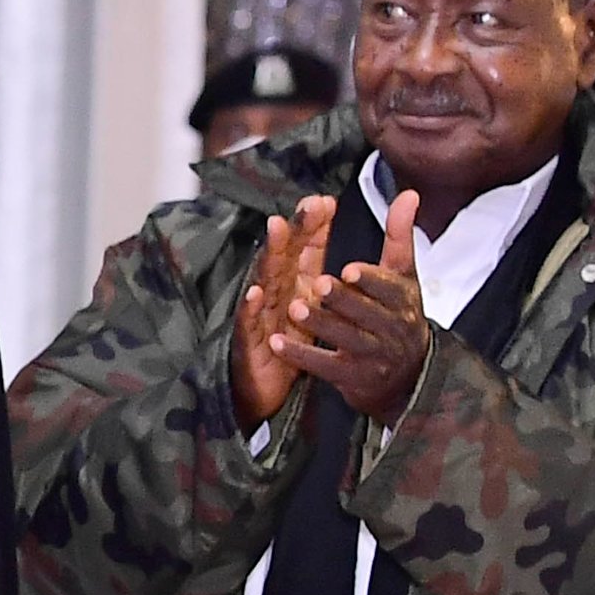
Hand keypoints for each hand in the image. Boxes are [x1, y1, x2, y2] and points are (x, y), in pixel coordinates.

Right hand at [231, 198, 335, 430]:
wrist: (265, 393)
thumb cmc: (288, 348)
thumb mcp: (315, 312)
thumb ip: (330, 281)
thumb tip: (346, 255)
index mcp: (294, 287)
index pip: (304, 251)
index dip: (314, 226)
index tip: (327, 201)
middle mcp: (276, 296)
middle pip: (285, 256)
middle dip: (296, 228)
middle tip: (307, 204)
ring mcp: (259, 317)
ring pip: (265, 280)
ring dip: (271, 254)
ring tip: (277, 229)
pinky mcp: (248, 343)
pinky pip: (249, 324)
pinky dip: (250, 308)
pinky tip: (255, 293)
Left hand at [279, 189, 428, 422]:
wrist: (408, 376)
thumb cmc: (398, 313)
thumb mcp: (403, 276)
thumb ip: (400, 236)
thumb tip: (408, 192)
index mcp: (403, 300)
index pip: (390, 288)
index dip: (371, 280)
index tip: (349, 268)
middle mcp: (392, 329)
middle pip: (366, 313)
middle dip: (343, 300)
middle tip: (319, 284)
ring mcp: (372, 356)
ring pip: (344, 338)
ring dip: (319, 323)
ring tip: (294, 308)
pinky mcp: (351, 378)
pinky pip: (323, 366)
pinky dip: (299, 355)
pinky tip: (275, 343)